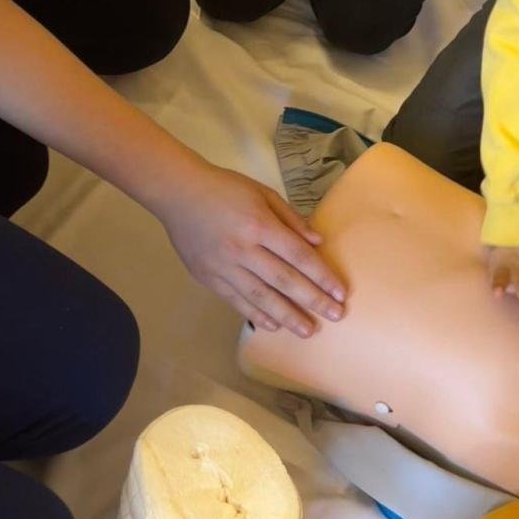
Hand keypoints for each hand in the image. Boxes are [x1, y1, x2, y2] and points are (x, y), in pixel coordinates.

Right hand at [154, 159, 344, 336]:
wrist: (179, 193)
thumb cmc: (226, 188)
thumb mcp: (264, 193)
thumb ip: (291, 219)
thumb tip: (318, 242)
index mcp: (259, 225)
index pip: (298, 256)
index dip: (321, 276)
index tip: (340, 293)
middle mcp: (243, 249)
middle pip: (284, 280)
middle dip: (312, 300)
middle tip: (335, 316)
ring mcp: (223, 267)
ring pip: (260, 297)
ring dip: (287, 315)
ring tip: (307, 331)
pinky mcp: (208, 278)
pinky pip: (236, 301)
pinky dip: (255, 314)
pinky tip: (273, 325)